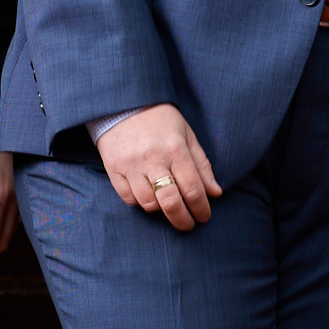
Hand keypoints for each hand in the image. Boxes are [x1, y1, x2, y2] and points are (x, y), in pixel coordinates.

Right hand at [94, 104, 225, 232]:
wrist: (124, 103)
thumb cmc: (161, 120)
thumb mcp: (187, 135)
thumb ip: (202, 165)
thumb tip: (215, 193)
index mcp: (175, 148)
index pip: (193, 188)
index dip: (201, 208)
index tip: (204, 217)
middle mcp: (153, 158)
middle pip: (171, 202)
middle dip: (183, 220)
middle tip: (189, 224)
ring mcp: (131, 165)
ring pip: (148, 204)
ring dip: (161, 210)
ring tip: (167, 204)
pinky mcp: (113, 169)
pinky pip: (128, 199)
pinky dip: (140, 203)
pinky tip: (148, 196)